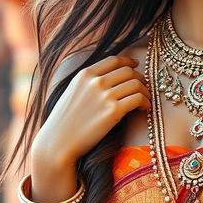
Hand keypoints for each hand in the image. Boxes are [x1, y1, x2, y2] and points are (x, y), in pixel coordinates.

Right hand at [31, 55, 150, 189]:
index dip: (128, 62)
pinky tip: (143, 109)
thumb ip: (89, 82)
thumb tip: (110, 78)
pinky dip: (145, 102)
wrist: (57, 142)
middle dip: (140, 78)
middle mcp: (95, 82)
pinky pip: (138, 98)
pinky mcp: (113, 111)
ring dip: (145, 91)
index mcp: (84, 74)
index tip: (136, 66)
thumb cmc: (64, 122)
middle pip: (128, 71)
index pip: (114, 60)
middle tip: (143, 88)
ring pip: (136, 84)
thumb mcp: (73, 92)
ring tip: (145, 100)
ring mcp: (105, 95)